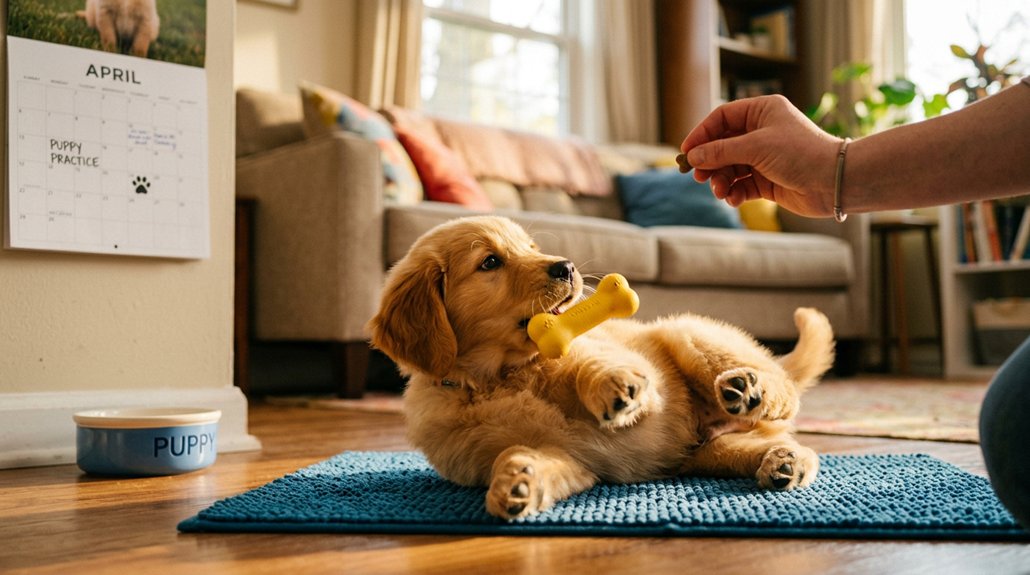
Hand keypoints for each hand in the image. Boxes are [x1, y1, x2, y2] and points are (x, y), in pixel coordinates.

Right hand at [680, 95, 842, 217]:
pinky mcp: (768, 180)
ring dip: (721, 181)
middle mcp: (762, 131)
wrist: (833, 181)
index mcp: (762, 111)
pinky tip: (734, 199)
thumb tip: (692, 157)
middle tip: (699, 177)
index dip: (701, 134)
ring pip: (730, 167)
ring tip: (720, 192)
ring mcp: (765, 156)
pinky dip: (735, 192)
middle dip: (710, 162)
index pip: (722, 118)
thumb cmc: (800, 153)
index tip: (686, 153)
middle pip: (722, 145)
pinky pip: (742, 185)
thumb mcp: (755, 147)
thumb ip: (720, 151)